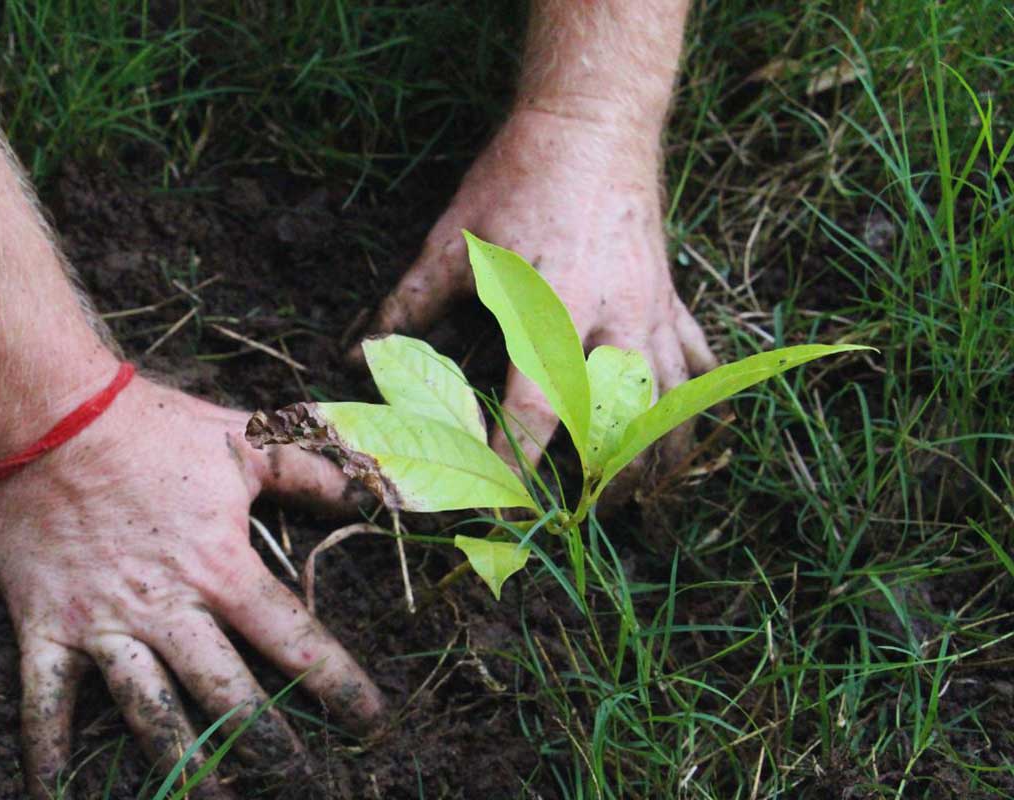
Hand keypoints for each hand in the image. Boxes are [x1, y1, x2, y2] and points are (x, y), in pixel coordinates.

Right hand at [0, 376, 384, 797]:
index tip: (372, 720)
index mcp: (221, 567)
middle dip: (268, 746)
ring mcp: (103, 625)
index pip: (293, 640)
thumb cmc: (154, 427)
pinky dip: (50, 753)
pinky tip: (59, 793)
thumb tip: (376, 491)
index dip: (339, 684)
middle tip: (299, 780)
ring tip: (220, 798)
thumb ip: (314, 471)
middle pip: (227, 696)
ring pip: (149, 713)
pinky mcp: (46, 628)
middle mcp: (167, 609)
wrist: (50, 413)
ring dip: (184, 766)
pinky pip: (45, 703)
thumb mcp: (245, 441)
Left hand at [363, 108, 716, 485]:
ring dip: (649, 463)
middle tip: (570, 520)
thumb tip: (357, 355)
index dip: (513, 465)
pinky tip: (683, 444)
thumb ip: (411, 302)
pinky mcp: (673, 301)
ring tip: (626, 503)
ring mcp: (651, 313)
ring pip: (668, 409)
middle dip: (596, 484)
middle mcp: (610, 321)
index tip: (495, 508)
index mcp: (550, 310)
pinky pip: (698, 366)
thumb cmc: (518, 177)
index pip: (533, 411)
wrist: (594, 123)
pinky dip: (695, 410)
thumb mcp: (455, 238)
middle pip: (616, 427)